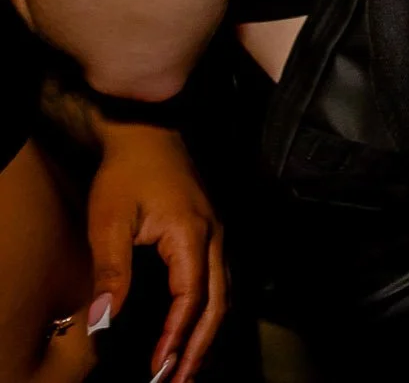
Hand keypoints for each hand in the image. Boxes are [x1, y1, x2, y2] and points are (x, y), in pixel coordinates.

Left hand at [86, 122, 223, 382]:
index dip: (176, 335)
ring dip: (207, 333)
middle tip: (181, 380)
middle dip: (199, 346)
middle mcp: (214, 238)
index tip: (160, 366)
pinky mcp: (211, 234)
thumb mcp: (110, 221)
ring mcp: (217, 235)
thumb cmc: (127, 173)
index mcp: (191, 235)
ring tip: (188, 367)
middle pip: (218, 302)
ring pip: (223, 294)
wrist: (149, 132)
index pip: (191, 296)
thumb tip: (103, 319)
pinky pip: (219, 281)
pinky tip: (194, 329)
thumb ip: (111, 271)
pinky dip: (209, 312)